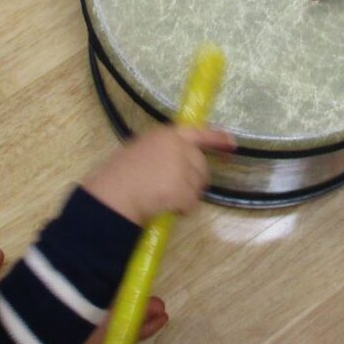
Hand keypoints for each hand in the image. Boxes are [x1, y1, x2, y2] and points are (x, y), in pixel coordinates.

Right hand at [82, 125, 235, 224]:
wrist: (112, 195)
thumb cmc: (118, 176)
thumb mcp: (140, 151)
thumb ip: (162, 152)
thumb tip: (178, 163)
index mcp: (165, 134)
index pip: (198, 132)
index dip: (217, 139)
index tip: (232, 143)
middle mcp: (177, 146)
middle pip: (201, 165)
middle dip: (193, 181)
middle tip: (174, 192)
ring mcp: (181, 166)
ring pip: (198, 186)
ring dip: (186, 196)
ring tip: (163, 199)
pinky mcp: (182, 187)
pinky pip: (191, 203)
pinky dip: (182, 210)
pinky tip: (165, 208)